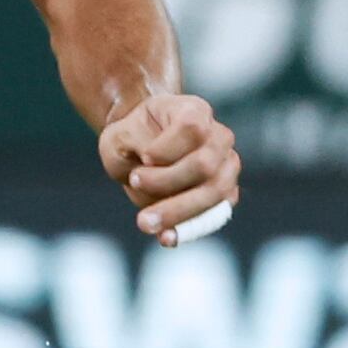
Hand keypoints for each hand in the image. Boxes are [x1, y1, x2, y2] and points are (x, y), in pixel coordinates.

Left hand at [99, 88, 237, 240]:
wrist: (143, 146)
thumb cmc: (133, 137)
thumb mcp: (121, 135)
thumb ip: (133, 149)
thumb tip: (149, 182)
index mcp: (195, 110)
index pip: (192, 129)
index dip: (167, 148)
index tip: (144, 157)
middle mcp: (219, 137)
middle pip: (205, 165)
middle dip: (167, 182)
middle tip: (134, 184)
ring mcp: (226, 167)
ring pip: (214, 193)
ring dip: (177, 210)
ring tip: (144, 222)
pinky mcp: (224, 196)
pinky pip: (213, 216)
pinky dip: (189, 229)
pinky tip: (166, 237)